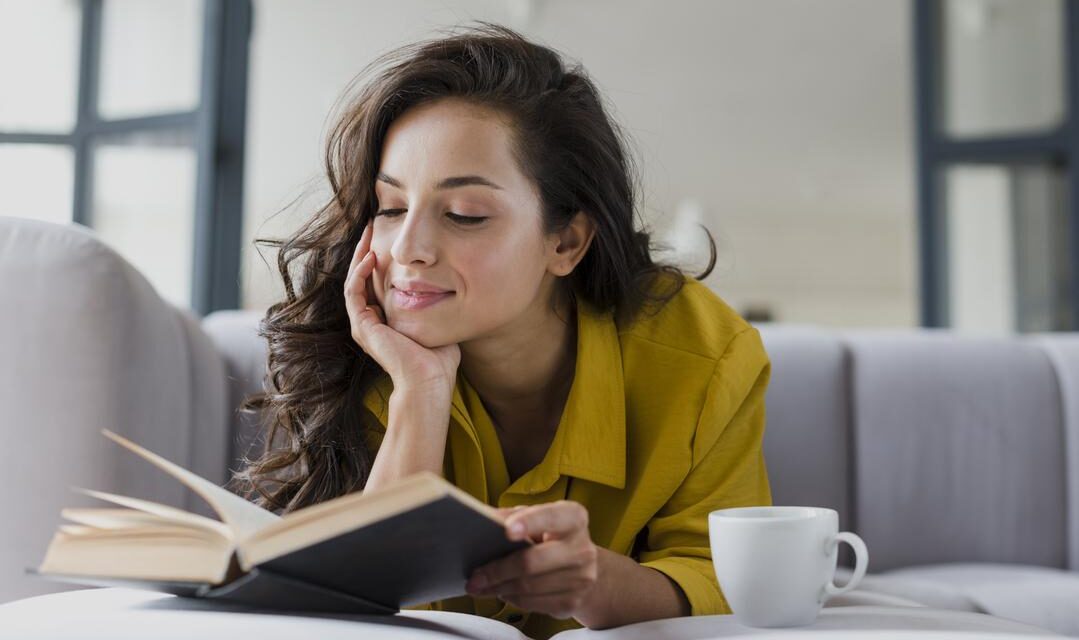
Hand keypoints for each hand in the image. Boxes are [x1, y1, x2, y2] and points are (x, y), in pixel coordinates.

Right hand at [344, 222, 460, 387]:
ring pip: (354, 281)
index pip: (377, 282)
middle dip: (366, 250)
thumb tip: (451, 284)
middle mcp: (371, 321)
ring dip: (359, 255)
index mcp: (386, 320)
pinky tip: (371, 257)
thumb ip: (435, 304)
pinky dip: (360, 273)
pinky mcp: (362, 326)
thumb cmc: (439, 359)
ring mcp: (363, 324)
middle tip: (372, 225)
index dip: (380, 259)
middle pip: (362, 278)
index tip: (388, 237)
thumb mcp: (437, 321)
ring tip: (368, 233)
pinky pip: (353, 292)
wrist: (429, 380)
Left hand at [466, 501, 598, 619]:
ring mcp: (581, 578)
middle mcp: (581, 547)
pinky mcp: (572, 602)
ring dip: (499, 588)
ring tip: (480, 586)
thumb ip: (512, 515)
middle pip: (532, 561)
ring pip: (528, 586)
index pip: (550, 517)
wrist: (584, 567)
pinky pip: (532, 603)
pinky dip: (512, 598)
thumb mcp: (536, 518)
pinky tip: (502, 592)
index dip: (529, 522)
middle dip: (498, 570)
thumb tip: (481, 518)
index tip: (507, 530)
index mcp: (573, 518)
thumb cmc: (552, 537)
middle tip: (474, 576)